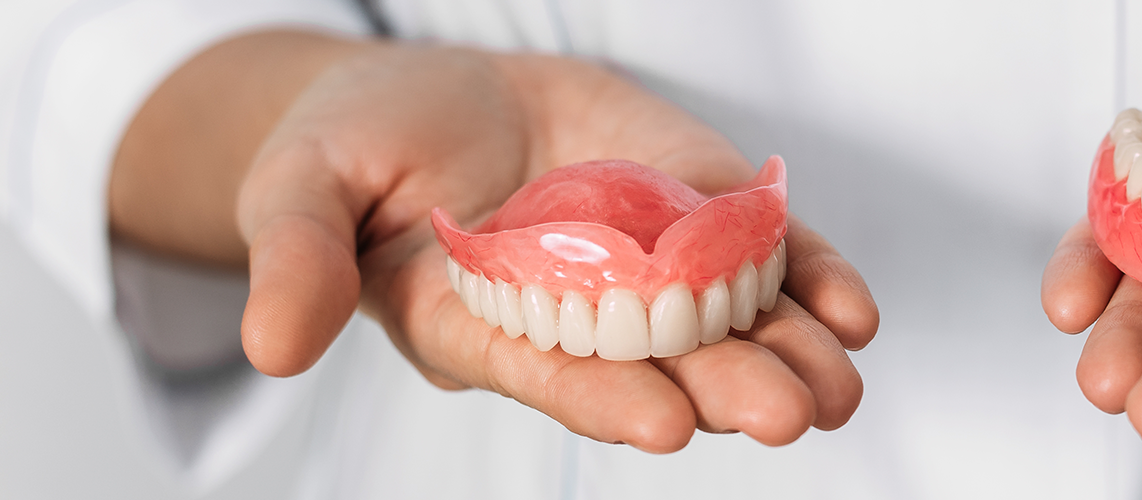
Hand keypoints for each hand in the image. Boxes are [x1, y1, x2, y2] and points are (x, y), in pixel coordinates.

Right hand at [212, 34, 877, 451]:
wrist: (438, 91)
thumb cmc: (358, 144)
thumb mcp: (300, 185)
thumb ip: (297, 257)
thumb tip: (270, 347)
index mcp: (477, 327)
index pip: (547, 374)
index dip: (603, 398)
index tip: (662, 421)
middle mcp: (574, 316)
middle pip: (656, 363)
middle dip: (721, 387)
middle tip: (786, 415)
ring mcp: (645, 267)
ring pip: (725, 324)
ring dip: (785, 355)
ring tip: (837, 385)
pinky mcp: (693, 215)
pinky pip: (762, 256)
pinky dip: (808, 280)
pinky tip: (852, 313)